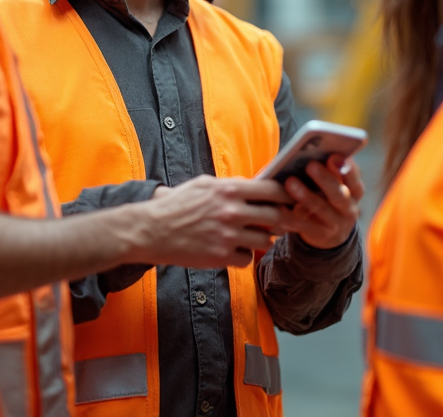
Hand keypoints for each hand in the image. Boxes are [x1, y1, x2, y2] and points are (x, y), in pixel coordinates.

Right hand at [133, 176, 292, 268]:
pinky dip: (244, 256)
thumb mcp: (203, 185)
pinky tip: (233, 250)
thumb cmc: (176, 205)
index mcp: (228, 190)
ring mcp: (227, 236)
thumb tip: (254, 186)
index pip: (271, 190)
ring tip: (253, 236)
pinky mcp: (220, 256)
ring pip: (264, 239)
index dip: (286, 195)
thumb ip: (230, 185)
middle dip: (284, 220)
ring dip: (263, 239)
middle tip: (286, 223)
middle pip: (276, 217)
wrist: (151, 230)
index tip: (291, 199)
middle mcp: (231, 212)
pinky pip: (247, 258)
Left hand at [279, 155, 363, 249]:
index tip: (334, 156)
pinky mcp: (319, 234)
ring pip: (321, 209)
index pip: (355, 180)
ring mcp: (335, 224)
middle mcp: (349, 209)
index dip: (347, 169)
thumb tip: (312, 152)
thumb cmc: (328, 197)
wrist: (331, 233)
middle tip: (310, 165)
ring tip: (290, 182)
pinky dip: (292, 214)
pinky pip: (304, 225)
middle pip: (339, 195)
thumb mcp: (335, 185)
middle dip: (325, 179)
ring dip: (306, 195)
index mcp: (355, 192)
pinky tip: (281, 205)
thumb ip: (330, 171)